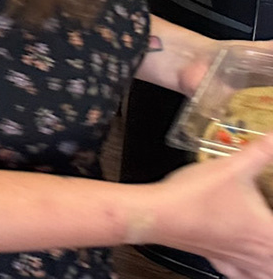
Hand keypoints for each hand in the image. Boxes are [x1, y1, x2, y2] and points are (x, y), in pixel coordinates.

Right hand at [148, 132, 272, 277]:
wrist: (157, 214)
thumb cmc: (193, 196)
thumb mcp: (233, 166)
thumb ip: (261, 151)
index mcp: (267, 231)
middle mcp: (256, 251)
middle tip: (272, 236)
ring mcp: (235, 258)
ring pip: (265, 274)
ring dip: (270, 268)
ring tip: (269, 255)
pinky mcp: (216, 258)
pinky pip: (239, 275)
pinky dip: (248, 273)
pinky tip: (246, 268)